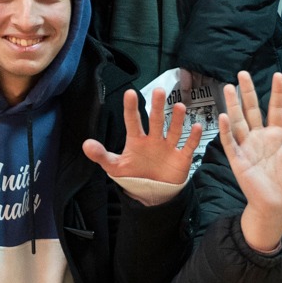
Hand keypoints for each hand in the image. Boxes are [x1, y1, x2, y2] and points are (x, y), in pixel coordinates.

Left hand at [82, 86, 200, 202]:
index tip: (129, 93)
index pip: (133, 121)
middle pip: (156, 121)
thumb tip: (85, 144)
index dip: (131, 108)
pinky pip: (188, 146)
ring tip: (179, 106)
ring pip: (173, 131)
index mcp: (136, 140)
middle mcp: (153, 140)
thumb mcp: (115, 166)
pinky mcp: (181, 158)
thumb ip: (101, 156)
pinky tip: (196, 126)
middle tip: (159, 91)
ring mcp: (168, 147)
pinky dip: (192, 138)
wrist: (152, 191)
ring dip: (177, 120)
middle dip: (157, 107)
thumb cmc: (133, 174)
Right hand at [221, 72, 281, 253]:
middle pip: (252, 109)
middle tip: (243, 73)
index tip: (278, 74)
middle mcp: (260, 138)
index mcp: (276, 136)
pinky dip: (226, 129)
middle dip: (248, 92)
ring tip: (229, 87)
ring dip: (233, 105)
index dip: (276, 92)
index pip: (276, 109)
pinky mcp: (238, 159)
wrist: (279, 206)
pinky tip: (224, 116)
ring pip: (238, 121)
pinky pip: (230, 142)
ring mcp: (247, 147)